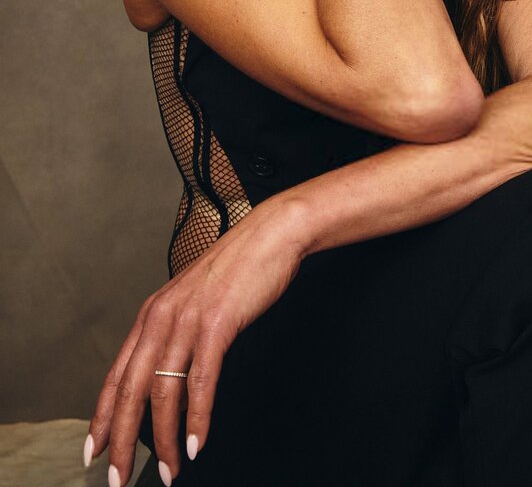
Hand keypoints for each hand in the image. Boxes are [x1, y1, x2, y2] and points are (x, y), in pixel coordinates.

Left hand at [85, 200, 306, 485]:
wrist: (270, 235)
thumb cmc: (237, 269)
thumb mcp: (195, 302)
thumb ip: (177, 336)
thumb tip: (170, 383)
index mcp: (152, 314)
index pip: (116, 375)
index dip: (102, 417)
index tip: (95, 451)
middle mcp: (162, 317)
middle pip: (130, 391)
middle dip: (122, 441)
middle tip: (118, 479)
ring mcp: (187, 320)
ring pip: (163, 392)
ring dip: (165, 440)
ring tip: (169, 471)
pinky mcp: (217, 323)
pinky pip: (201, 381)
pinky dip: (197, 418)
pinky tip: (196, 443)